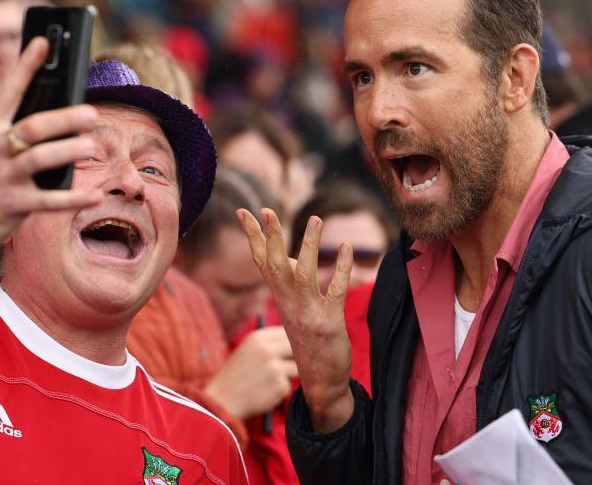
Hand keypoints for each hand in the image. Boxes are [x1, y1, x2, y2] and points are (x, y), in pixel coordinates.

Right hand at [0, 38, 101, 267]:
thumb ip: (4, 131)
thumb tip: (46, 113)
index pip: (6, 91)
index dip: (26, 65)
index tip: (44, 42)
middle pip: (32, 126)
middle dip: (63, 118)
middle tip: (90, 112)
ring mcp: (2, 178)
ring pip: (41, 159)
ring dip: (69, 151)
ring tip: (91, 146)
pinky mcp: (12, 205)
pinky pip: (49, 200)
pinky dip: (75, 198)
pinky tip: (95, 195)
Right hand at [205, 326, 297, 419]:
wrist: (221, 401)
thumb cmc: (235, 377)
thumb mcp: (248, 352)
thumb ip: (270, 345)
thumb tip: (299, 344)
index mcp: (257, 338)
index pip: (287, 332)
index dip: (294, 341)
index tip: (295, 349)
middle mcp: (267, 349)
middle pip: (297, 348)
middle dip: (299, 357)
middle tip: (293, 366)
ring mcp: (274, 367)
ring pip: (297, 368)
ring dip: (289, 376)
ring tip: (270, 382)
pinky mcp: (279, 385)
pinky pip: (288, 387)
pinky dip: (280, 392)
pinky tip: (264, 394)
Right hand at [238, 209, 354, 432]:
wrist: (320, 382)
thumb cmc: (309, 341)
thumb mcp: (293, 310)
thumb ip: (289, 283)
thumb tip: (286, 254)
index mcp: (280, 299)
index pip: (261, 262)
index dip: (252, 236)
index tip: (244, 211)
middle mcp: (288, 304)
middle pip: (273, 265)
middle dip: (269, 237)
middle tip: (267, 210)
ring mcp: (307, 313)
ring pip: (302, 274)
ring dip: (308, 246)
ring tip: (316, 219)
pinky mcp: (328, 323)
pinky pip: (334, 291)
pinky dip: (341, 268)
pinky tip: (347, 248)